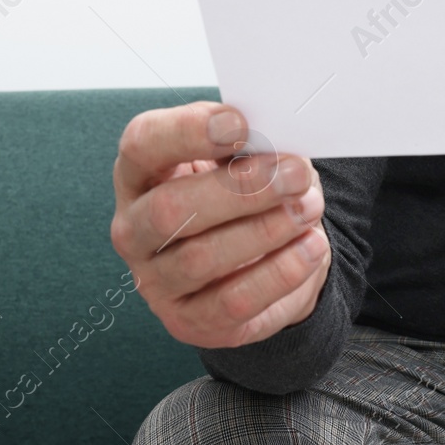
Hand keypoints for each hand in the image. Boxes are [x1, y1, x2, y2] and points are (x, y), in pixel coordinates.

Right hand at [110, 101, 331, 349]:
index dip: (187, 132)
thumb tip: (273, 139)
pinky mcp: (187, 320)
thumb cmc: (242, 194)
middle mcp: (134, 228)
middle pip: (170, 209)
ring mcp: (154, 280)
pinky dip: (279, 272)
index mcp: (139, 173)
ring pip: (202, 258)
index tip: (240, 124)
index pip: (142, 144)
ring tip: (308, 208)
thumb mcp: (242, 158)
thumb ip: (247, 145)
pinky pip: (233, 302)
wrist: (261, 259)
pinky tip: (310, 246)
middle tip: (295, 173)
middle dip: (240, 189)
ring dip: (266, 230)